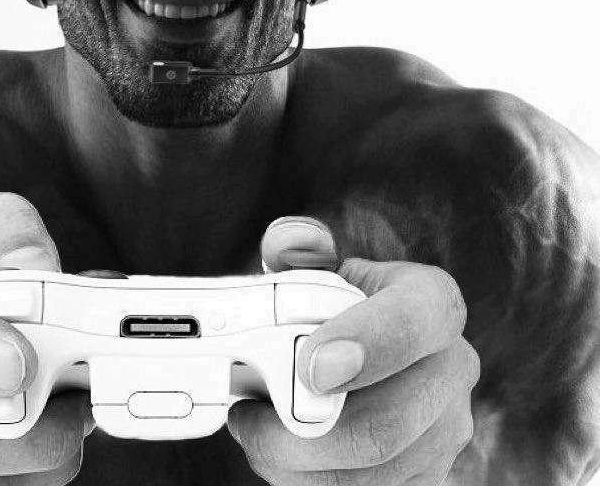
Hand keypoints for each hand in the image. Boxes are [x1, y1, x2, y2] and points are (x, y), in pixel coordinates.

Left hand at [228, 224, 479, 485]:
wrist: (365, 358)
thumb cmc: (336, 310)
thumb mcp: (321, 270)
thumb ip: (299, 251)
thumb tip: (288, 240)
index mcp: (432, 302)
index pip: (420, 318)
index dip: (368, 342)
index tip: (309, 366)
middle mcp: (453, 367)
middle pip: (391, 419)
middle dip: (306, 430)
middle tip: (249, 415)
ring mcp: (447, 429)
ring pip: (377, 469)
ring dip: (300, 465)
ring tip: (253, 435)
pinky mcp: (429, 475)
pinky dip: (315, 485)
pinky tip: (280, 462)